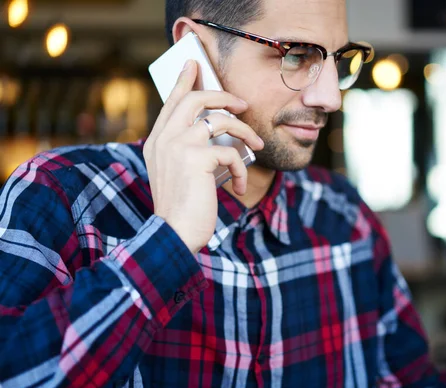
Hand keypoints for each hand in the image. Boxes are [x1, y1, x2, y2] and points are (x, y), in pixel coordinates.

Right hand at [144, 59, 263, 252]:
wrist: (174, 233)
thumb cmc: (181, 208)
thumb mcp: (178, 174)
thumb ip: (186, 151)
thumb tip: (215, 132)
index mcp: (157, 141)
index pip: (172, 102)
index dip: (184, 81)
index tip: (194, 64)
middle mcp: (164, 138)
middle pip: (196, 99)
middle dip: (223, 95)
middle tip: (242, 103)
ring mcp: (179, 145)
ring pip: (219, 120)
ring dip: (245, 131)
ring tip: (257, 145)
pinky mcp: (197, 158)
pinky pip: (231, 152)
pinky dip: (241, 170)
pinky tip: (238, 188)